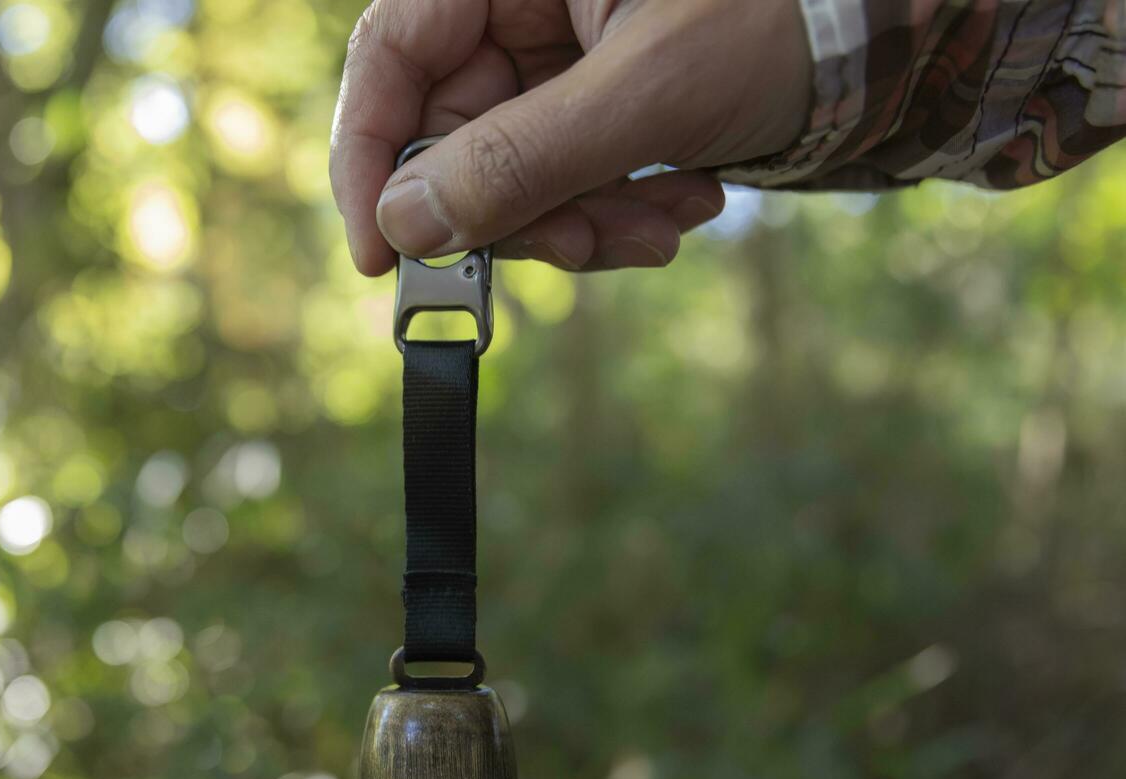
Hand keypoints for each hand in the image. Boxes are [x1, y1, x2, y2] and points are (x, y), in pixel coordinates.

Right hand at [330, 0, 811, 273]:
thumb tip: (407, 226)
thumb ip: (524, 158)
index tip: (382, 255)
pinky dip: (617, 208)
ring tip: (664, 227)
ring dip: (581, 221)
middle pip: (454, 130)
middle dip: (520, 211)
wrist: (904, 29)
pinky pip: (570, 173)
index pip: (392, 52)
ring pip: (514, 169)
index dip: (372, 155)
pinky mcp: (601, 98)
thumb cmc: (790, 13)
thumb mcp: (653, 89)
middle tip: (580, 250)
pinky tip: (687, 201)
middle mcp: (524, 2)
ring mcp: (562, 53)